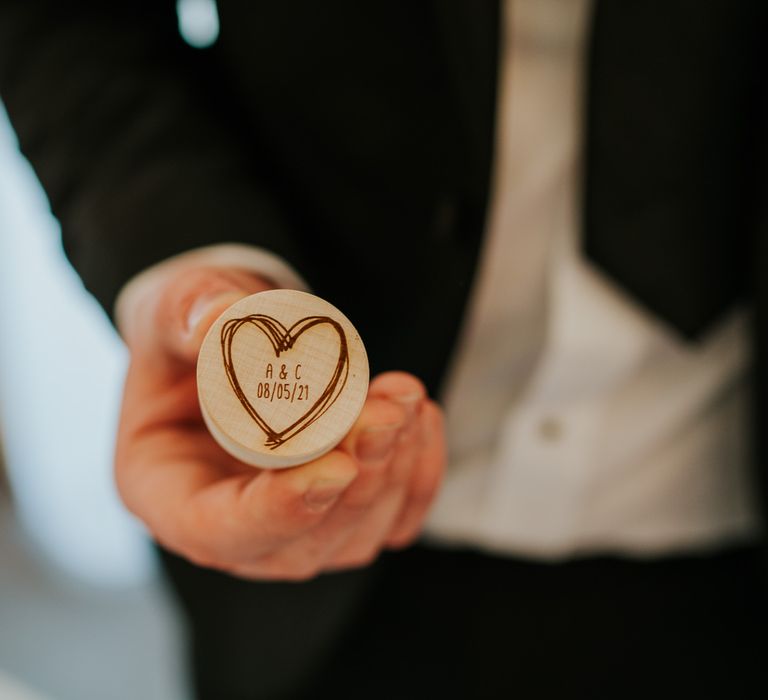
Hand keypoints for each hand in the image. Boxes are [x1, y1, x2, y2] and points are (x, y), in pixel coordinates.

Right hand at [115, 265, 445, 579]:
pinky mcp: (340, 517)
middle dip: (356, 486)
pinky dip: (418, 476)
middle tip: (386, 416)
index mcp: (169, 493)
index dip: (278, 512)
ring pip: (354, 539)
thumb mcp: (169, 311)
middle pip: (300, 547)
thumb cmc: (192, 341)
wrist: (236, 349)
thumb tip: (218, 319)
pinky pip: (392, 521)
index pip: (218, 531)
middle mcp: (231, 529)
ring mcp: (291, 531)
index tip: (335, 467)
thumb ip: (184, 312)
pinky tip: (421, 418)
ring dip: (393, 474)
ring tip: (404, 401)